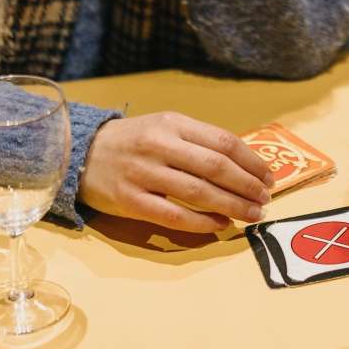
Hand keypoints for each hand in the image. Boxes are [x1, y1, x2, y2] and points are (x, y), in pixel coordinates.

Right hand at [78, 111, 273, 230]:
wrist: (80, 152)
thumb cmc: (133, 140)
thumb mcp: (164, 126)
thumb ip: (198, 141)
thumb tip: (243, 166)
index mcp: (173, 123)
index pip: (223, 142)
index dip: (251, 162)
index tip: (269, 177)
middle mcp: (159, 145)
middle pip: (215, 167)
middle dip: (247, 186)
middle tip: (265, 199)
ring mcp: (143, 173)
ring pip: (198, 192)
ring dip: (232, 206)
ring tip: (252, 214)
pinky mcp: (130, 201)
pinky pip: (173, 215)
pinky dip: (202, 223)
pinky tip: (220, 225)